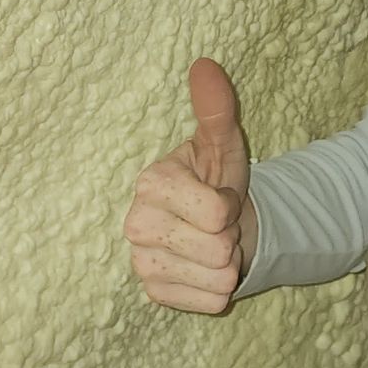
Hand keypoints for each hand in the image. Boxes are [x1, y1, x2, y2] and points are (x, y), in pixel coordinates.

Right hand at [123, 58, 258, 313]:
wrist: (214, 227)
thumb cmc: (216, 181)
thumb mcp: (224, 144)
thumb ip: (216, 109)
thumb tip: (206, 66)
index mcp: (151, 182)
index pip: (217, 213)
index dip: (230, 206)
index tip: (220, 196)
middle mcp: (137, 224)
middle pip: (218, 248)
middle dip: (230, 236)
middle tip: (216, 224)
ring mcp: (142, 262)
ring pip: (217, 277)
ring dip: (226, 264)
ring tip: (210, 244)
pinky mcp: (154, 294)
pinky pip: (211, 301)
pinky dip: (218, 289)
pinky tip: (203, 269)